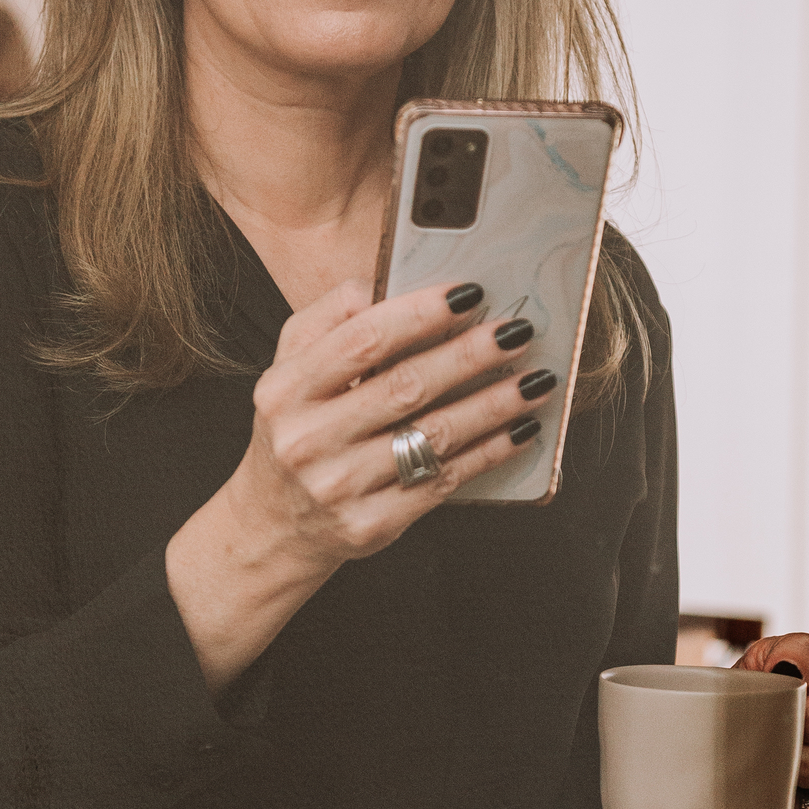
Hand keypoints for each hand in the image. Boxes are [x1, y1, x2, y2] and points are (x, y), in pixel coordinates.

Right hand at [231, 278, 551, 571]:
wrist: (274, 525)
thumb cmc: (296, 432)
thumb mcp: (289, 370)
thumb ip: (328, 321)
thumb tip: (380, 283)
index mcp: (287, 389)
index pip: (363, 339)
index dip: (421, 313)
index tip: (470, 294)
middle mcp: (308, 439)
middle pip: (406, 387)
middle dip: (470, 356)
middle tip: (517, 333)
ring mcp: (340, 487)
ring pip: (433, 437)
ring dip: (493, 406)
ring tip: (534, 381)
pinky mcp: (371, 524)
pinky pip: (442, 482)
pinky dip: (488, 454)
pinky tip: (518, 431)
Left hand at [735, 632, 808, 808]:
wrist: (728, 754)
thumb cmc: (756, 707)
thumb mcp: (767, 666)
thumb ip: (789, 651)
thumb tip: (798, 667)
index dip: (790, 714)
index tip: (766, 712)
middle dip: (781, 756)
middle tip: (750, 748)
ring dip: (775, 795)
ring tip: (749, 780)